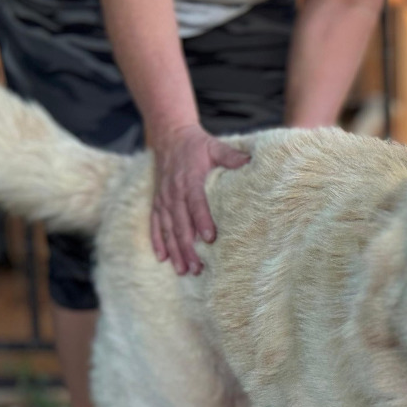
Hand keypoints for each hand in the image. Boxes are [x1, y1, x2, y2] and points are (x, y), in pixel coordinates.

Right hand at [149, 124, 249, 274]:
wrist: (169, 136)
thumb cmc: (197, 145)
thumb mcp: (215, 147)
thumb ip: (232, 157)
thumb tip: (251, 162)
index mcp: (190, 179)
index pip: (196, 202)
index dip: (202, 220)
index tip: (210, 239)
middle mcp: (174, 191)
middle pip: (181, 222)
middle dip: (188, 247)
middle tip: (198, 267)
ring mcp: (164, 198)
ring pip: (167, 228)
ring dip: (175, 250)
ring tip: (183, 270)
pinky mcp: (157, 201)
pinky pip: (155, 223)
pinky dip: (157, 241)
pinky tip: (162, 258)